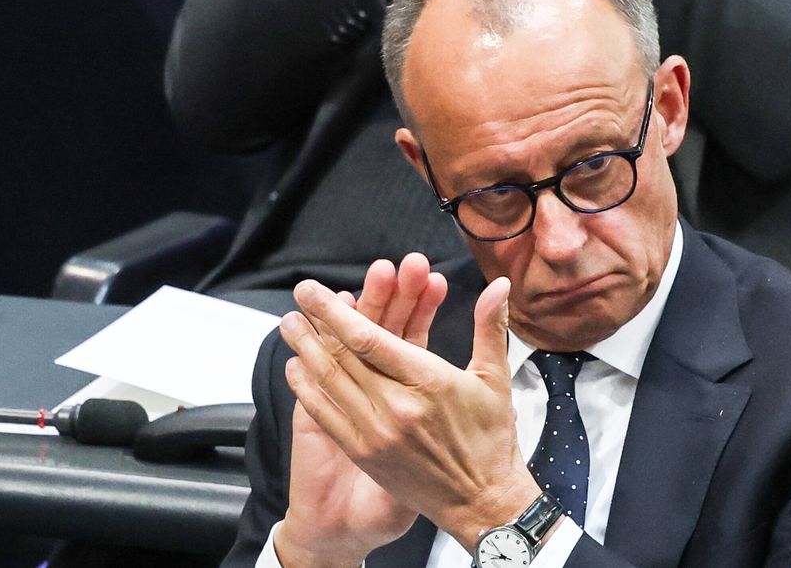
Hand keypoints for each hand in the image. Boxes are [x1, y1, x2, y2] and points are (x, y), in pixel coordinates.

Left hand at [285, 273, 541, 551]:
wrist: (482, 505)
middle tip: (299, 294)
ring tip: (289, 323)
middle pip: (345, 355)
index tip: (315, 290)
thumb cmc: (491, 441)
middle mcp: (397, 406)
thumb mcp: (496, 380)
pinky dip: (308, 389)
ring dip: (306, 349)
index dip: (337, 311)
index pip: (371, 338)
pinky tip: (296, 367)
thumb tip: (501, 284)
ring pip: (331, 381)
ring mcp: (376, 432)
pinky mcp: (365, 453)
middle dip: (318, 321)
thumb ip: (490, 326)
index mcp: (430, 382)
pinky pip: (327, 414)